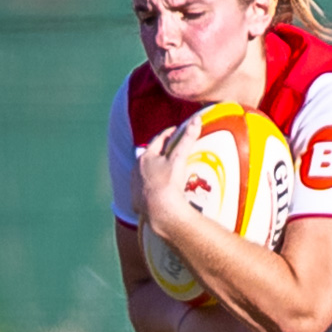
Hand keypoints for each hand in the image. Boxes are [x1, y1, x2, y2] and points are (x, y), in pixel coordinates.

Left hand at [132, 116, 201, 233]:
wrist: (160, 212)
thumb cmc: (168, 183)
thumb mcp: (179, 158)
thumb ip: (187, 138)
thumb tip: (196, 119)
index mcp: (145, 157)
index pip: (158, 140)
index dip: (169, 134)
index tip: (177, 131)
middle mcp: (136, 170)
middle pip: (150, 157)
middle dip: (160, 152)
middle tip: (172, 150)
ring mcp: (135, 186)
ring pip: (145, 174)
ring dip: (154, 171)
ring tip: (166, 172)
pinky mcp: (136, 201)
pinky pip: (144, 191)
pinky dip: (151, 188)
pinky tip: (158, 191)